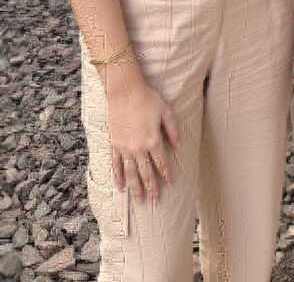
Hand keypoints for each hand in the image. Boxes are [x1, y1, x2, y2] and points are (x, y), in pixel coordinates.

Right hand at [106, 76, 179, 202]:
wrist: (125, 92)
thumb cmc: (147, 99)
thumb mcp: (166, 111)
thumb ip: (173, 130)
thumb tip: (179, 146)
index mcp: (153, 140)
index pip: (162, 162)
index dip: (167, 173)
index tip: (170, 183)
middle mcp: (139, 148)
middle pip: (146, 172)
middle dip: (152, 187)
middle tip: (155, 201)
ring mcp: (125, 148)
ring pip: (131, 173)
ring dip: (135, 187)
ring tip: (139, 200)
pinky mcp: (114, 144)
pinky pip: (116, 164)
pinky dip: (118, 176)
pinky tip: (120, 187)